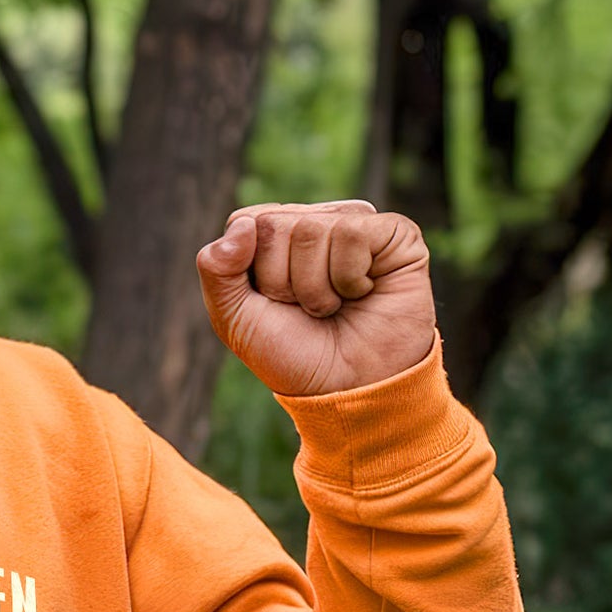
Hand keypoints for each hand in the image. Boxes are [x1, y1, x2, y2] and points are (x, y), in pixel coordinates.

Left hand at [195, 200, 436, 396]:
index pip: (244, 222)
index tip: (271, 302)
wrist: (347, 389)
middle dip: (283, 282)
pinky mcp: (394, 234)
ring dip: (317, 287)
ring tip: (335, 306)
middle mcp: (315, 223)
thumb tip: (243, 223)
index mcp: (276, 237)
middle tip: (308, 309)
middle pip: (275, 225)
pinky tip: (363, 293)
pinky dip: (349, 277)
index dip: (252, 271)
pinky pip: (353, 232)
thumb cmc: (294, 354)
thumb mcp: (235, 318)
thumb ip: (217, 269)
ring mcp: (355, 225)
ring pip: (312, 229)